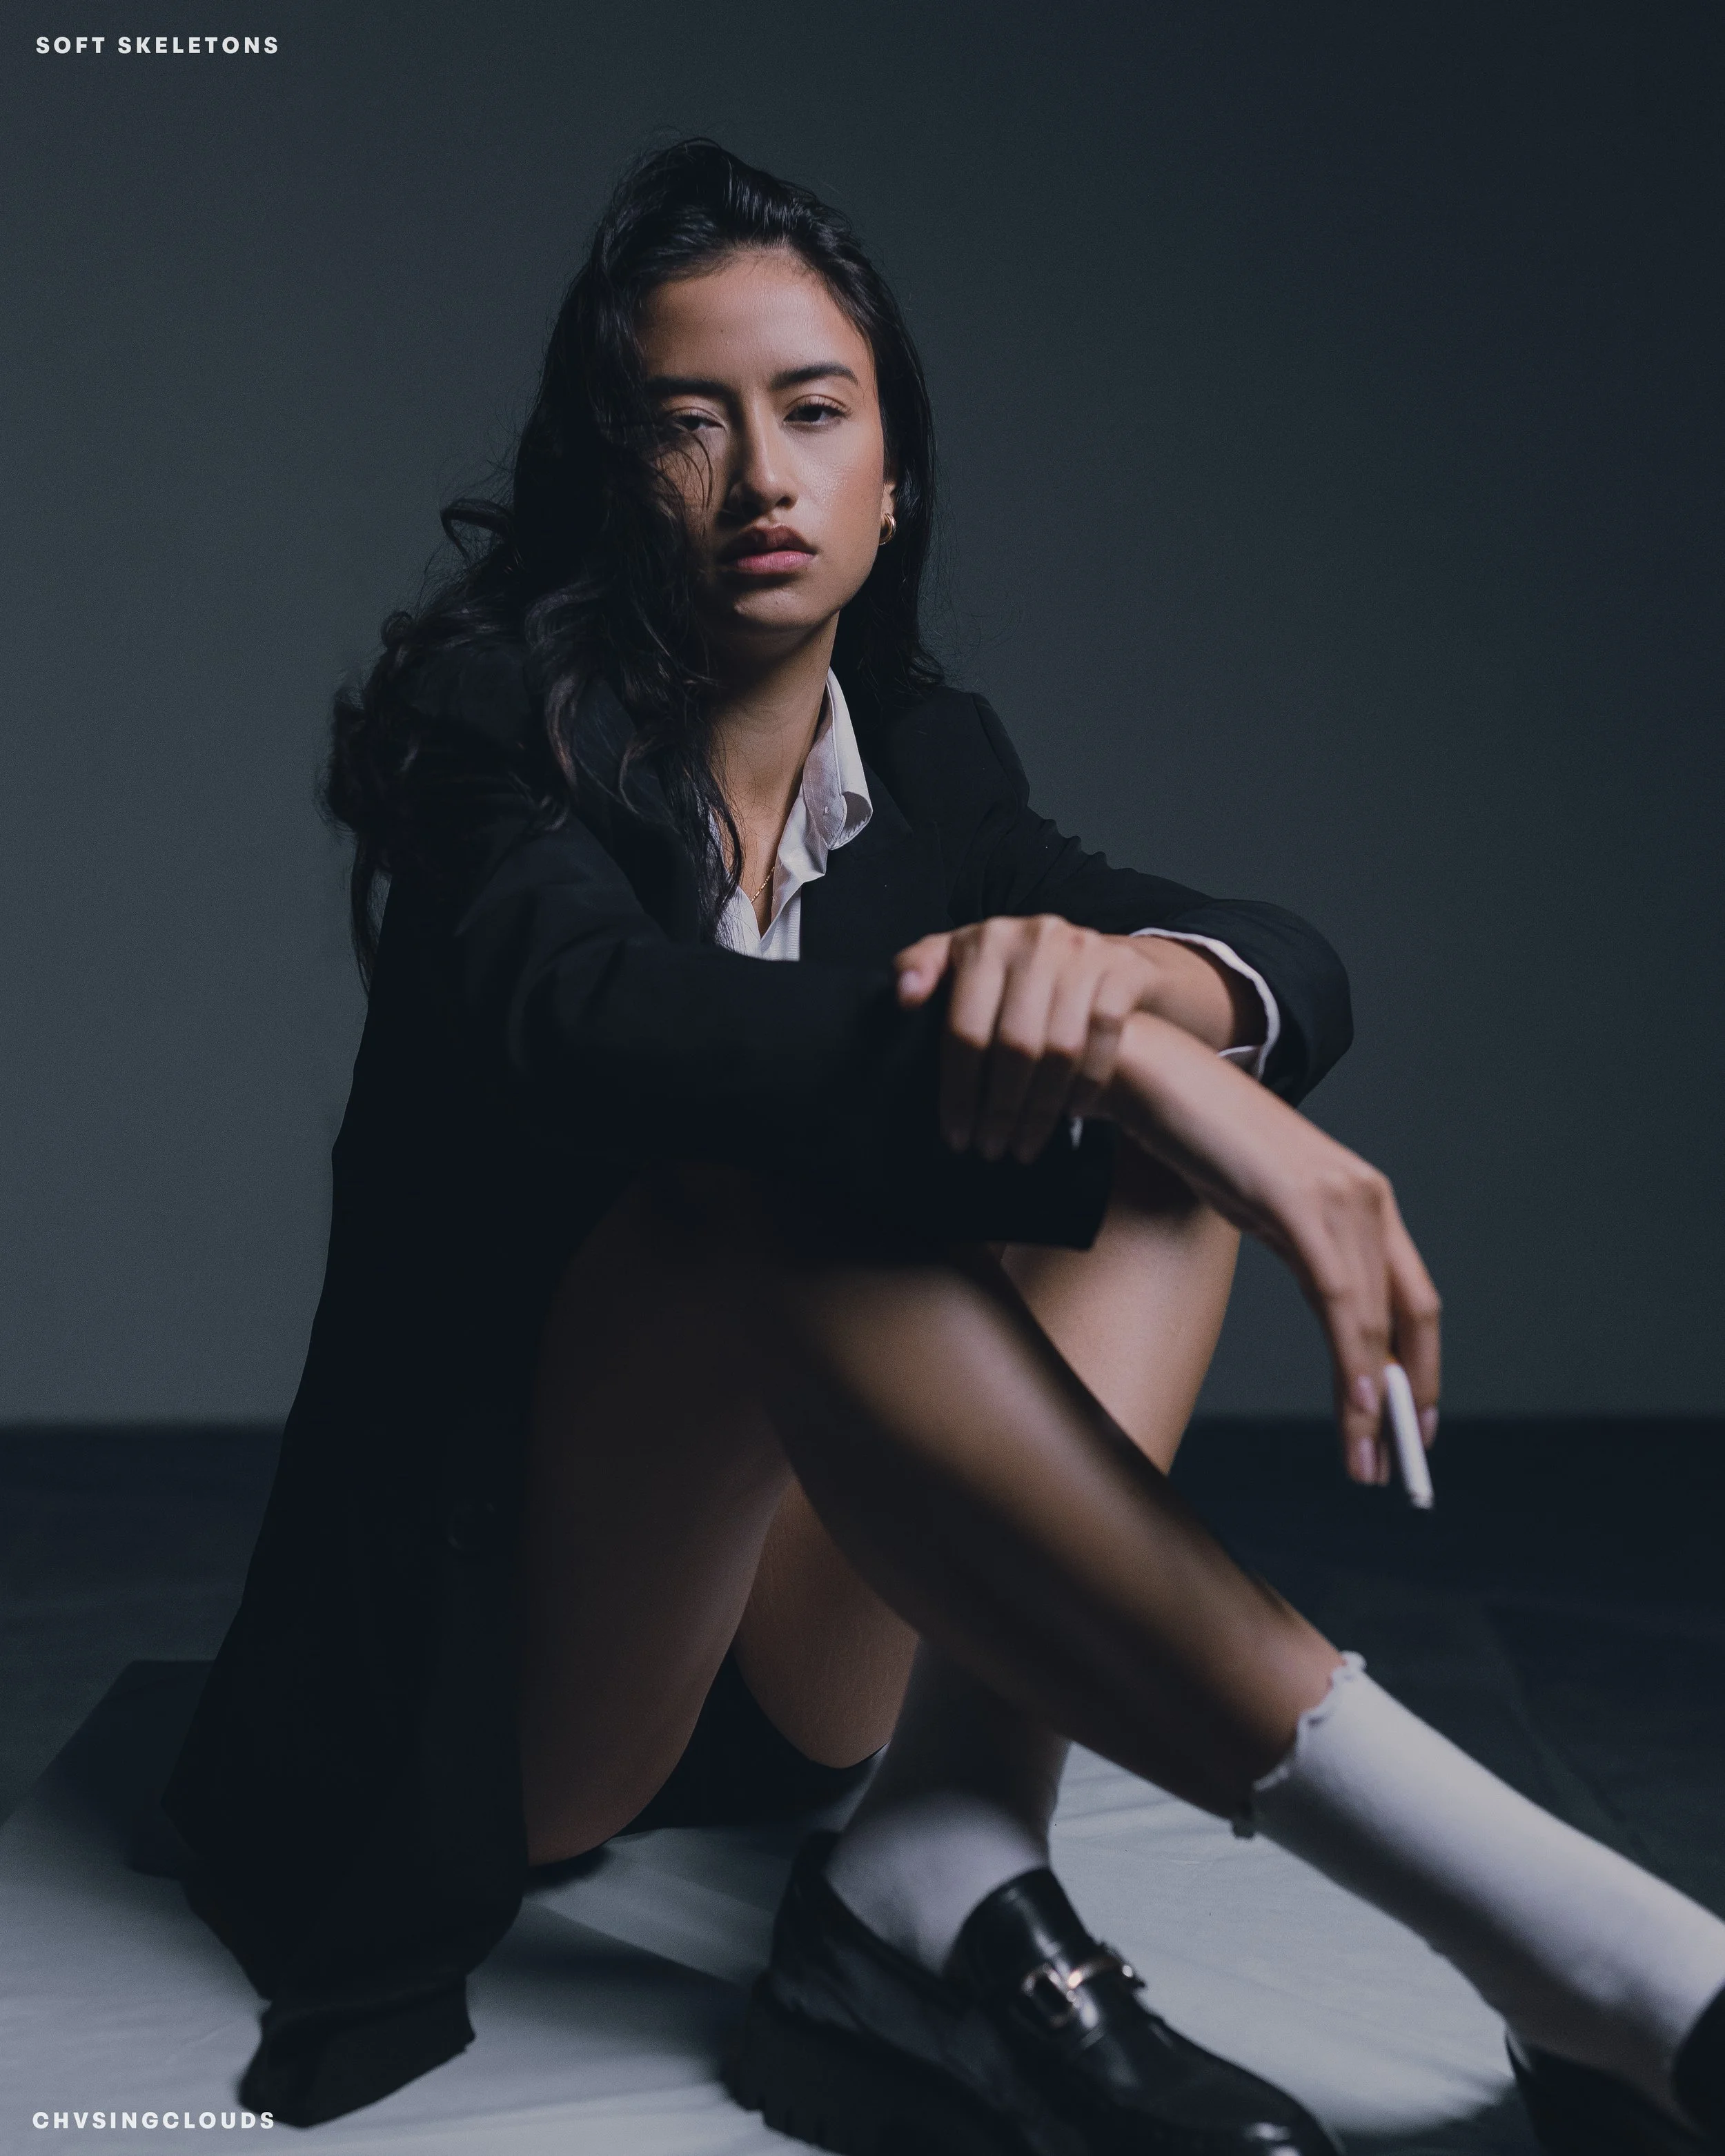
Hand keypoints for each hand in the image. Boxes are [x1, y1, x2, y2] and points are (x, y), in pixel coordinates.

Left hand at [896, 917, 1175, 1163]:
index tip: (955, 1135)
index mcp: (983, 942)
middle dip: (1000, 1108)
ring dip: (1042, 1107)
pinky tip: (1071, 1113)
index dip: (958, 1090)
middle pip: (1014, 1044)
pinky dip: (1087, 1081)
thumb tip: (903, 997)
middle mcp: (1032, 939)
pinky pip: (1104, 1037)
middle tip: (990, 1149)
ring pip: (1060, 1047)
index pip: (965, 1029)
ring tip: (1024, 1145)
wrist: (1091, 950)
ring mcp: (1081, 951)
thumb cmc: (1009, 969)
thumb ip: (925, 968)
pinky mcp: (1120, 968)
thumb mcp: (961, 959)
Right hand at [1106, 1011, 1441, 1484]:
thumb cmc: (1201, 1141)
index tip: (1411, 1425)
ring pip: (1373, 1317)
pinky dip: (1350, 1358)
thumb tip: (1328, 1312)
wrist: (1157, 1081)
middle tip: (1395, 1467)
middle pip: (1409, 1315)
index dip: (1419, 1367)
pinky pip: (1339, 1299)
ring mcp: (1340, 1197)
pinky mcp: (1301, 1203)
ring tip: (1364, 1458)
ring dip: (1370, 1399)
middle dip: (1404, 1399)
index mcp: (1363, 1199)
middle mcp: (1368, 1197)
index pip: (1413, 1298)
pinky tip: (1352, 1406)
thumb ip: (1302, 1251)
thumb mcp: (1264, 1206)